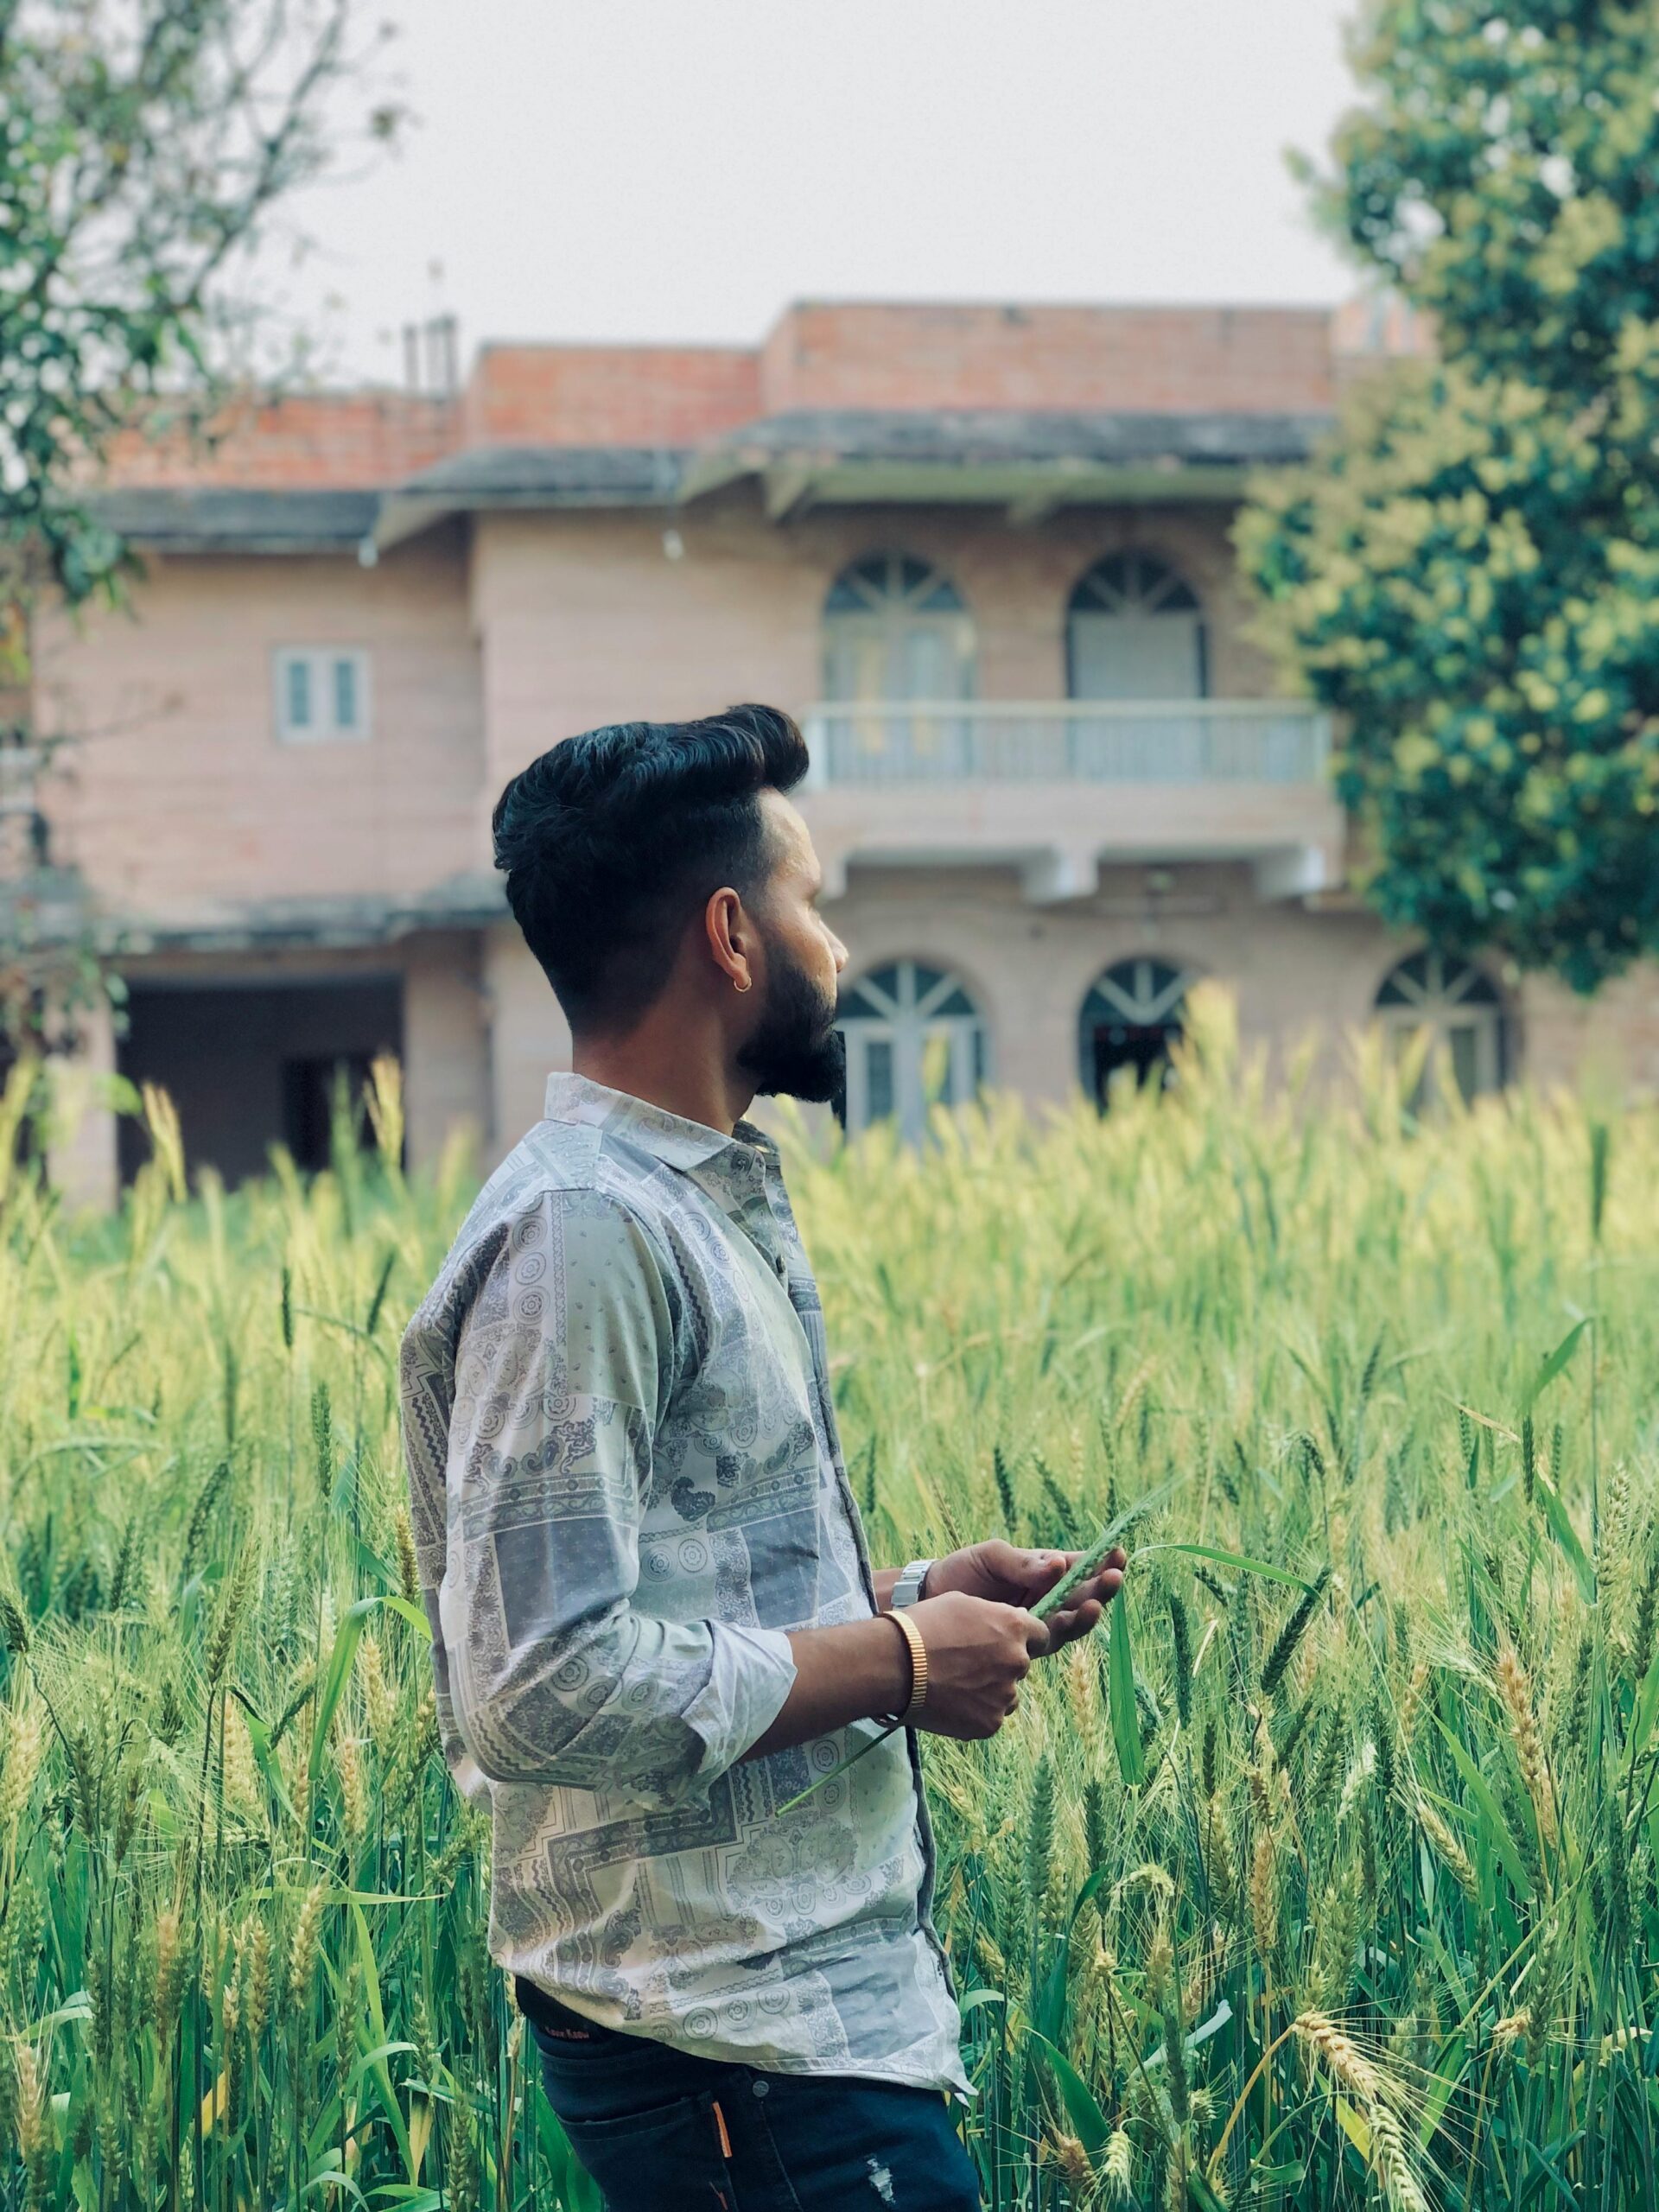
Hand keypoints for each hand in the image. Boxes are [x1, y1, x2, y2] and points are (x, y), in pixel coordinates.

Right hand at [904, 1590, 1050, 1739]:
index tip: (1005, 1641)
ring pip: (1006, 1693)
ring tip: (955, 1683)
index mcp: (1014, 1628)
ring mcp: (1005, 1696)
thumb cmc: (924, 1626)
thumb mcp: (963, 1602)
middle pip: (1021, 1665)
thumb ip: (993, 1615)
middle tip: (968, 1663)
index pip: (1041, 1635)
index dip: (1023, 1637)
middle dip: (1002, 1664)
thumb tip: (1004, 1627)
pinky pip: (990, 1716)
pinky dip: (975, 1711)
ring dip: (990, 1689)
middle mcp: (1017, 1662)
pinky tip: (950, 1699)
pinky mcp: (990, 1723)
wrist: (895, 1665)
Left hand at [924, 1539, 1127, 1652]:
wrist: (931, 1600)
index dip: (1101, 1562)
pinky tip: (1069, 1620)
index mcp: (1043, 1571)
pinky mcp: (1025, 1644)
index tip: (1118, 1554)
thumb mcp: (992, 1557)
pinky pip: (1050, 1640)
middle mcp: (1047, 1598)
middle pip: (1082, 1595)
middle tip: (1114, 1577)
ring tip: (1094, 1604)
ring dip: (1086, 1613)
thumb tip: (1057, 1565)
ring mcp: (1038, 1622)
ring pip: (1072, 1621)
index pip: (1079, 1567)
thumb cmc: (962, 1571)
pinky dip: (1062, 1631)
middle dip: (1101, 1588)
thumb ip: (1023, 1563)